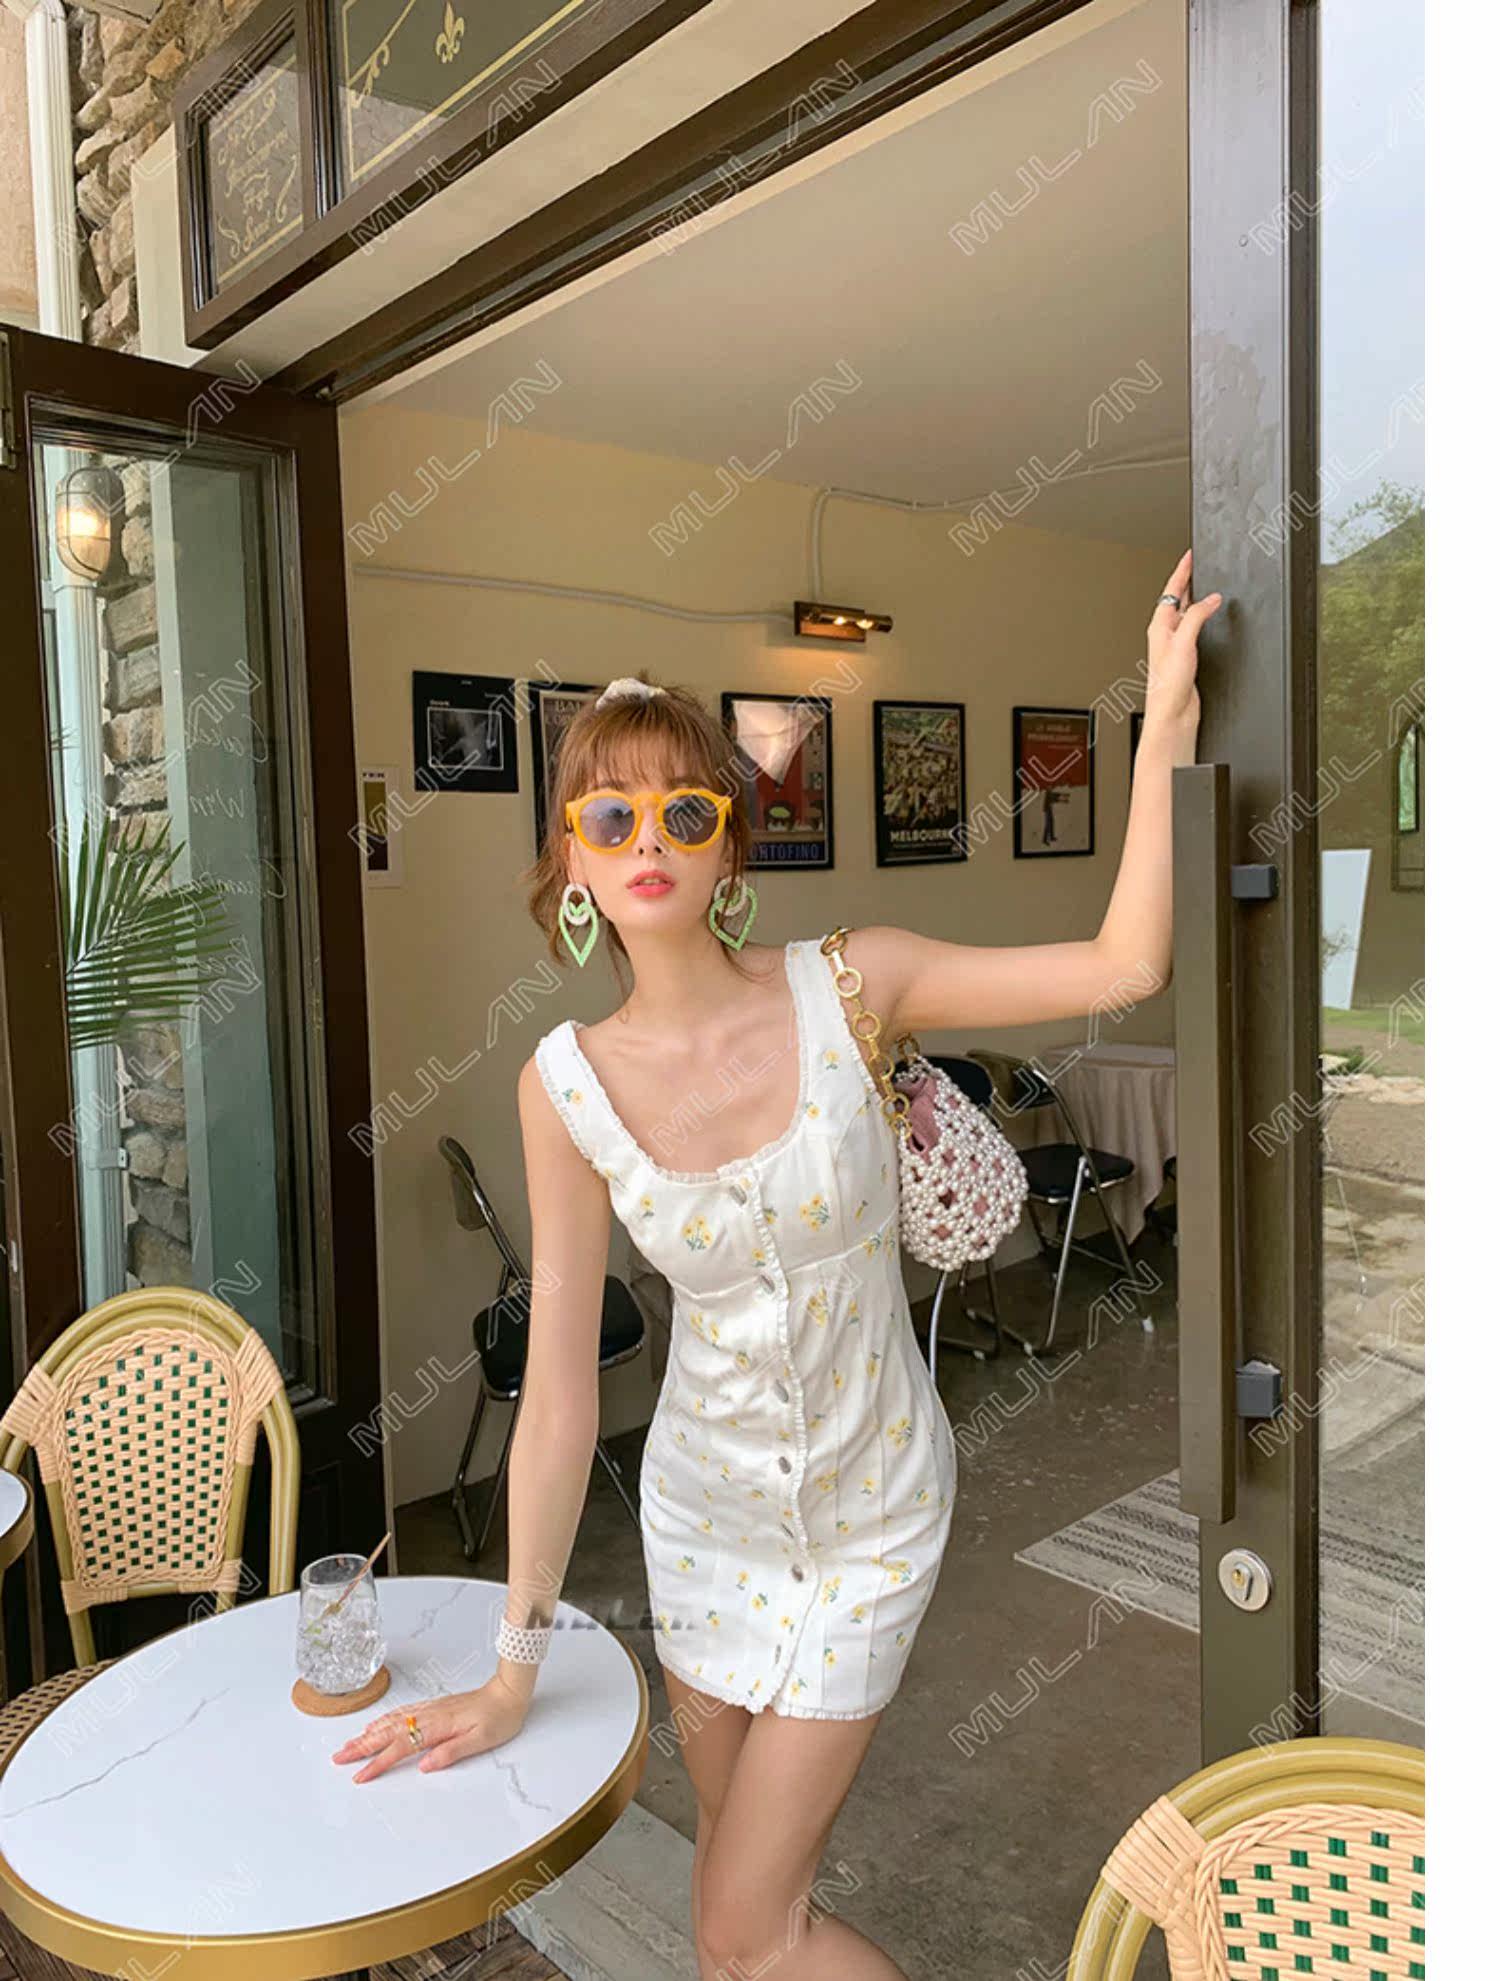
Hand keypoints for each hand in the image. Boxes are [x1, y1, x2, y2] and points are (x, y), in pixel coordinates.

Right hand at [330, 1680, 527, 1782]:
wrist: (508, 1693)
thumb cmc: (499, 1718)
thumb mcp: (481, 1741)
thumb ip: (451, 1752)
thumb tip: (424, 1765)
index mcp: (439, 1726)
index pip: (401, 1747)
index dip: (378, 1762)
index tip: (360, 1775)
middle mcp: (430, 1715)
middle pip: (389, 1732)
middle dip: (362, 1746)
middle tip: (339, 1757)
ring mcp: (430, 1709)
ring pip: (392, 1722)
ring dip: (368, 1733)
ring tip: (349, 1744)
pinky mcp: (434, 1706)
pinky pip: (402, 1713)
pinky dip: (384, 1720)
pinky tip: (376, 1725)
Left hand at [1145, 548, 1221, 733]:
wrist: (1172, 714)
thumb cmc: (1167, 686)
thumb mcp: (1183, 642)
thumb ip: (1196, 617)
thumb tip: (1211, 599)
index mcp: (1159, 625)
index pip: (1172, 589)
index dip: (1182, 570)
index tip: (1190, 554)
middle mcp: (1165, 633)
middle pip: (1179, 598)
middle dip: (1189, 580)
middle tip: (1198, 564)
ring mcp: (1176, 644)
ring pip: (1188, 612)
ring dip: (1196, 598)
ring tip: (1204, 582)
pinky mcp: (1186, 656)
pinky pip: (1196, 628)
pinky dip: (1203, 617)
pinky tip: (1210, 617)